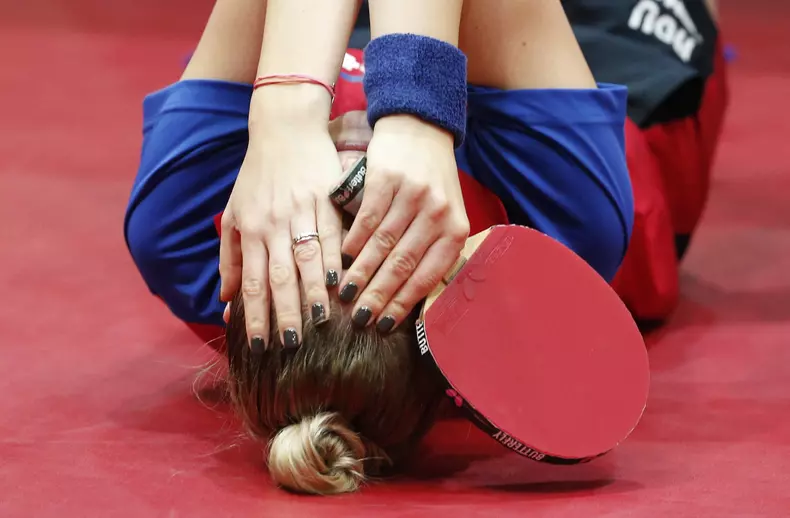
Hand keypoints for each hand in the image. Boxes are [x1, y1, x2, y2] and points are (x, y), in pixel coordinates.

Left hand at [219, 120, 342, 349]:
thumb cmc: (257, 176)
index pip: (252, 281)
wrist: (285, 128)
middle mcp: (274, 222)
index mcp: (251, 228)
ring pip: (307, 258)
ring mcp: (302, 210)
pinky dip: (336, 258)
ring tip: (320, 322)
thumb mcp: (235, 213)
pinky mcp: (327, 197)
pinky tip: (341, 281)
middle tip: (291, 345)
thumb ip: (230, 258)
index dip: (255, 315)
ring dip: (313, 292)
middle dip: (284, 312)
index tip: (260, 345)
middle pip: (279, 276)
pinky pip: (333, 233)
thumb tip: (226, 301)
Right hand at [339, 114, 469, 330]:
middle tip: (358, 318)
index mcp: (455, 229)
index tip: (383, 324)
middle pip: (403, 263)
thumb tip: (406, 298)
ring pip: (383, 244)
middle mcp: (438, 213)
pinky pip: (368, 218)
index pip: (428, 275)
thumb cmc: (431, 180)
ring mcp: (413, 194)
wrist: (421, 127)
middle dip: (378, 295)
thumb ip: (431, 250)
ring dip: (361, 273)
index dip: (403, 303)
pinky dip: (354, 242)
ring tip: (345, 294)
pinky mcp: (388, 177)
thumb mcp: (444, 214)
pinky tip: (344, 258)